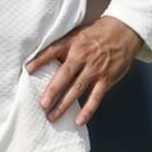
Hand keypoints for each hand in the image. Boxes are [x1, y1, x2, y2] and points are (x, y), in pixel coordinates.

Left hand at [26, 15, 144, 125]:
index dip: (40, 60)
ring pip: (77, 89)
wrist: (124, 30)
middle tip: (42, 105)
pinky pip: (95, 97)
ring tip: (52, 117)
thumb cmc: (97, 33)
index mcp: (74, 43)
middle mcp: (83, 56)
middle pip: (65, 75)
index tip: (28, 70)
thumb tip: (42, 59)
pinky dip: (88, 110)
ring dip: (64, 104)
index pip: (53, 51)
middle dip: (52, 91)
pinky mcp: (106, 78)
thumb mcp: (78, 33)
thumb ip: (63, 46)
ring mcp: (95, 69)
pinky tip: (79, 121)